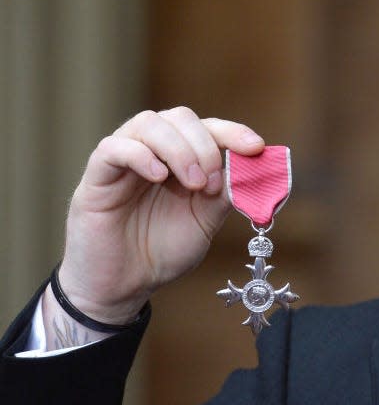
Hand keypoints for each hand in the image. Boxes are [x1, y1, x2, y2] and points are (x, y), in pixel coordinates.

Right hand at [57, 107, 264, 323]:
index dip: (233, 131)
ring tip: (194, 184)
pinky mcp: (96, 177)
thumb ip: (226, 194)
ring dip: (179, 149)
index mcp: (181, 159)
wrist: (124, 287)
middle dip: (205, 144)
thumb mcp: (206, 222)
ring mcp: (123, 161)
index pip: (207, 128)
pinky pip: (112, 148)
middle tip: (213, 182)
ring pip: (148, 123)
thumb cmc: (162, 251)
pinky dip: (140, 155)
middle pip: (179, 117)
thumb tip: (254, 169)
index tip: (255, 147)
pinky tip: (159, 177)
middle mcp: (153, 152)